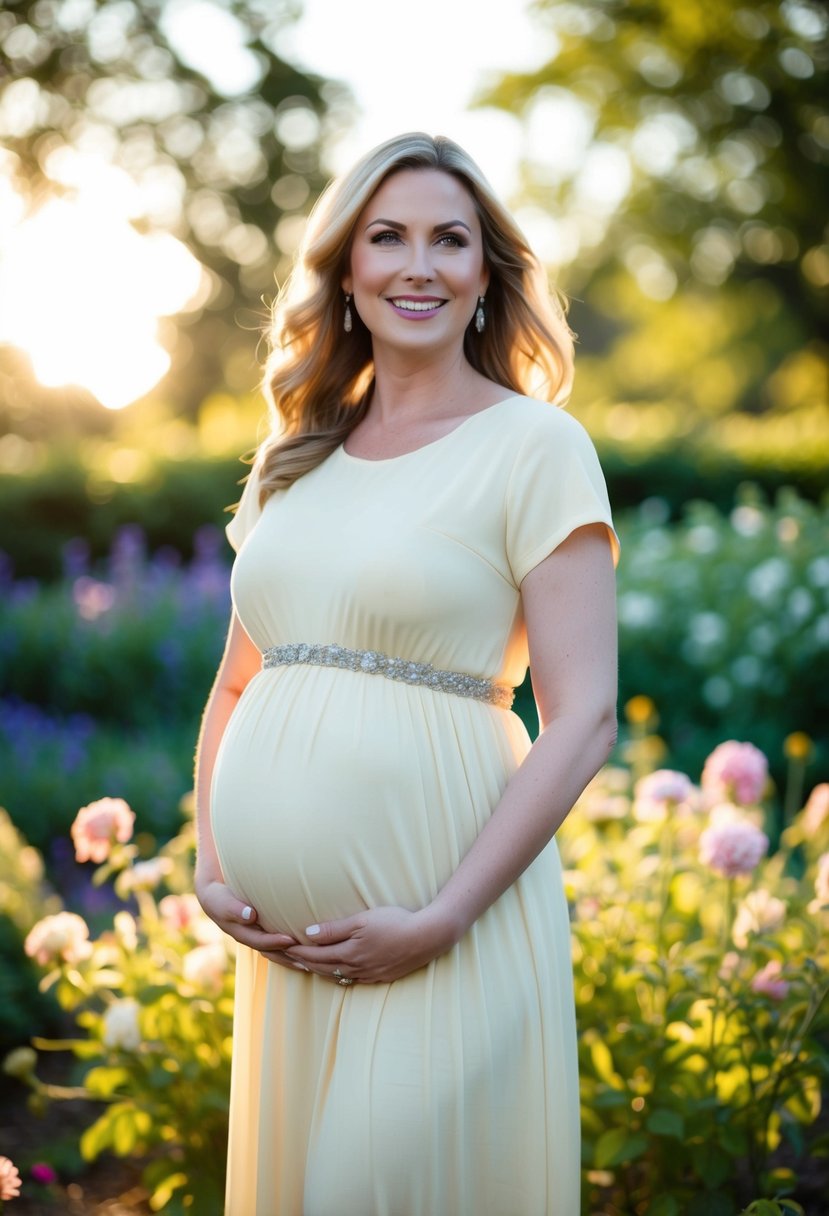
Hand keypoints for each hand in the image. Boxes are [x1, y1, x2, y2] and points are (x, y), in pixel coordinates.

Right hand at [195, 878, 306, 974]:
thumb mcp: (222, 901)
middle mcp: (250, 939)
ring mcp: (256, 937)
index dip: (274, 942)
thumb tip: (250, 916)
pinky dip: (289, 950)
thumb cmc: (219, 897)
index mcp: (240, 934)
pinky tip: (305, 950)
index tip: (291, 940)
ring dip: (292, 957)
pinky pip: (277, 945)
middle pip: (271, 952)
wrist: (214, 896)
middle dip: (289, 956)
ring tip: (311, 962)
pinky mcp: (262, 932)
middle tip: (309, 955)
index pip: (259, 941)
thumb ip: (234, 909)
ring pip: (275, 952)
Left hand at [284, 905, 455, 984]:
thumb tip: (307, 934)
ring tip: (307, 966)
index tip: (283, 948)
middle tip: (287, 958)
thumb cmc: (395, 922)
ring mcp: (369, 974)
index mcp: (349, 953)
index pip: (315, 955)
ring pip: (336, 976)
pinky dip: (338, 977)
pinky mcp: (381, 977)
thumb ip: (334, 929)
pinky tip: (337, 973)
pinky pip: (352, 980)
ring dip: (319, 971)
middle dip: (303, 963)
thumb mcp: (362, 920)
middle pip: (322, 968)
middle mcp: (356, 968)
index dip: (297, 952)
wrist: (427, 937)